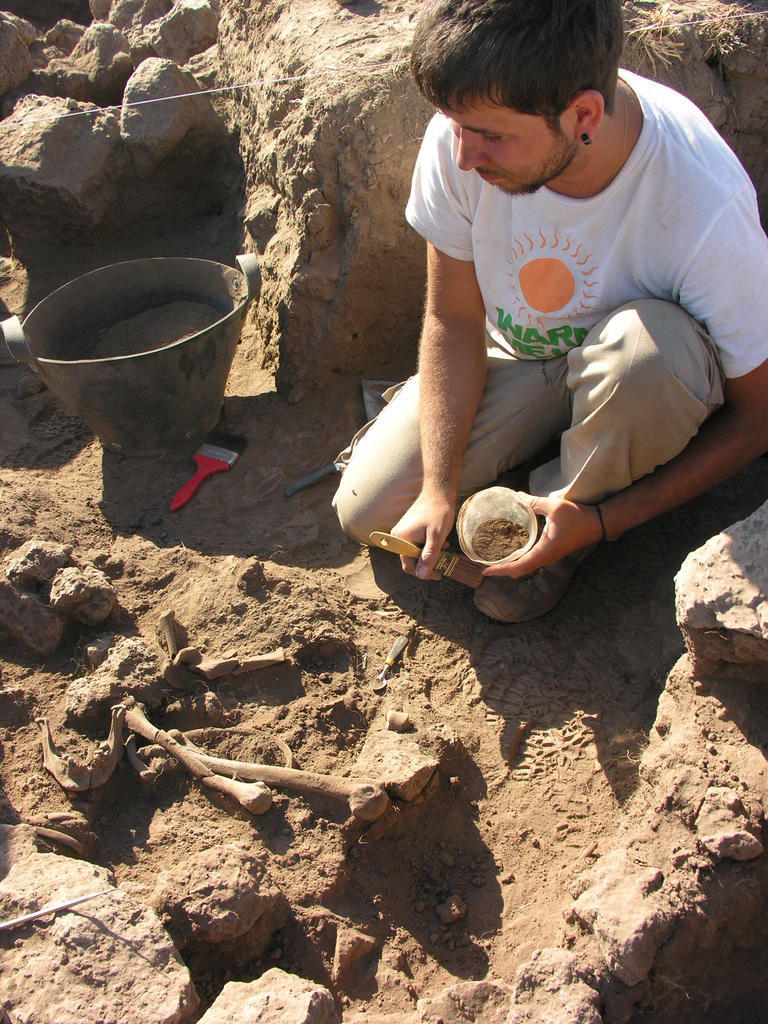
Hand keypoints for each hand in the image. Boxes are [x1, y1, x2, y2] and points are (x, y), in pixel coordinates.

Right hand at [390, 490, 455, 579]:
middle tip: (444, 558)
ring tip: (444, 546)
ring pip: (416, 552)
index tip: (440, 574)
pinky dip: (428, 545)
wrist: (439, 492)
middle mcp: (397, 536)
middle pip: (412, 559)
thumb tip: (422, 575)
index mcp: (401, 539)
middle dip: (428, 561)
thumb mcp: (436, 537)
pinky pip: (416, 544)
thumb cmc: (438, 512)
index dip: (424, 572)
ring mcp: (402, 532)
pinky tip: (439, 540)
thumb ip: (429, 556)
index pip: (409, 565)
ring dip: (430, 553)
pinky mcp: (408, 529)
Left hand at [482, 491, 603, 578]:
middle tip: (486, 565)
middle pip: (521, 570)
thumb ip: (534, 502)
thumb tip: (516, 496)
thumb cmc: (577, 516)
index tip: (487, 571)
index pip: (520, 566)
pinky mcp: (552, 552)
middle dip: (503, 570)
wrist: (597, 524)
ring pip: (527, 567)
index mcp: (545, 550)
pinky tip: (513, 551)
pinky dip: (521, 560)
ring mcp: (550, 556)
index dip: (502, 570)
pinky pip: (533, 561)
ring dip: (512, 566)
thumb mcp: (554, 507)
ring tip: (496, 560)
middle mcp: (547, 557)